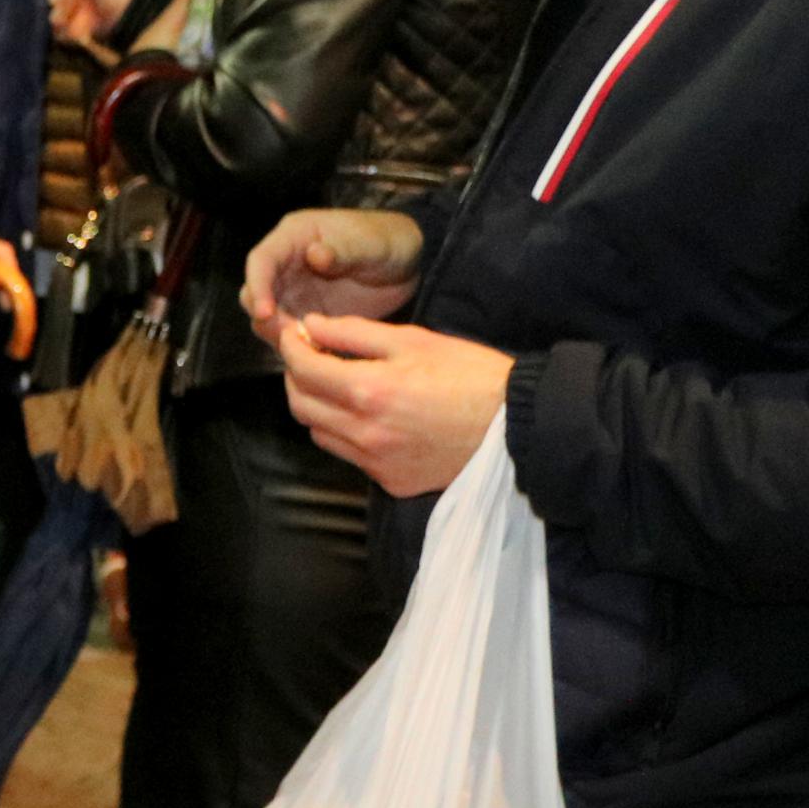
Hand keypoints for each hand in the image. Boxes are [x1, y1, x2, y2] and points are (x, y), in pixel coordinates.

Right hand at [244, 207, 425, 340]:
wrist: (407, 264)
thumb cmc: (387, 241)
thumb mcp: (371, 243)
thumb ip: (344, 250)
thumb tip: (315, 254)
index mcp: (294, 237)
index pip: (261, 260)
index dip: (258, 286)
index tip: (265, 312)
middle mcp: (285, 265)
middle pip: (254, 293)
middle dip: (265, 317)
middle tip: (291, 338)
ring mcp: (294, 292)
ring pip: (267, 317)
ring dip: (279, 335)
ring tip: (308, 349)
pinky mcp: (307, 315)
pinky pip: (291, 333)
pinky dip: (298, 347)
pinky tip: (318, 355)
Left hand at [277, 313, 510, 494]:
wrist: (517, 427)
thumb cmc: (471, 374)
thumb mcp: (414, 340)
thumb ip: (354, 334)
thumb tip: (310, 326)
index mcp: (369, 391)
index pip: (303, 369)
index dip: (291, 347)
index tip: (295, 334)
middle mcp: (364, 432)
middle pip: (300, 405)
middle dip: (296, 376)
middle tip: (310, 357)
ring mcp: (376, 462)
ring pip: (320, 433)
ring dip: (317, 406)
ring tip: (336, 385)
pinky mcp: (390, 481)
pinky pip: (349, 456)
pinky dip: (344, 432)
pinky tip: (365, 415)